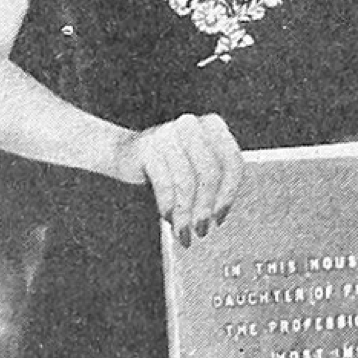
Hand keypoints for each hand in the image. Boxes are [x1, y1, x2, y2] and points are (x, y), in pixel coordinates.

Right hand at [113, 113, 243, 245]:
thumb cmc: (171, 162)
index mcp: (213, 125)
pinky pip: (164, 183)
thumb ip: (214, 178)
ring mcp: (168, 134)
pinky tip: (168, 217)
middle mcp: (192, 125)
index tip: (220, 217)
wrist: (126, 152)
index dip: (228, 193)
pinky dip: (168, 204)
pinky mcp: (148, 148)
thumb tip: (221, 216)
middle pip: (210, 173)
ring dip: (185, 212)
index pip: (231, 161)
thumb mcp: (196, 163)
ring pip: (186, 181)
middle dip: (206, 207)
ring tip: (183, 231)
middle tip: (202, 230)